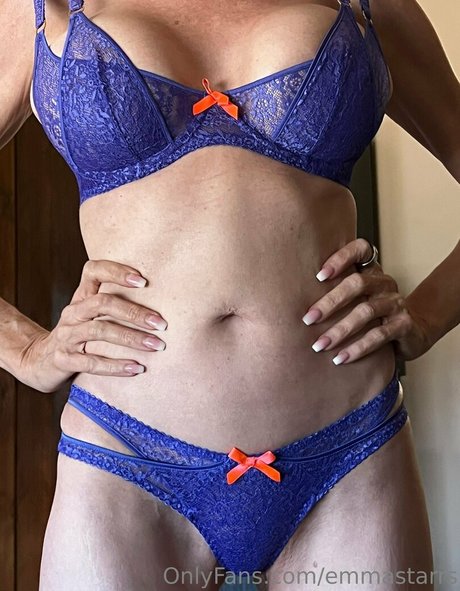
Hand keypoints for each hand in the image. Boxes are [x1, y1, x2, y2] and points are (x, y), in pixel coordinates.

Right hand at [20, 260, 167, 392]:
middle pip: (102, 303)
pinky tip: (136, 368)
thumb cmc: (80, 334)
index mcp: (81, 296)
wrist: (41, 361)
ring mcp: (66, 336)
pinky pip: (91, 362)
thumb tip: (165, 299)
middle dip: (135, 313)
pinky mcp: (64, 359)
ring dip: (131, 338)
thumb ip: (116, 304)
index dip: (117, 271)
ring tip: (156, 346)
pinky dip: (116, 366)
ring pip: (99, 331)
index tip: (143, 281)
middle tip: (161, 324)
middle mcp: (73, 312)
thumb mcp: (92, 315)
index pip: (93, 271)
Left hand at [302, 239, 433, 364]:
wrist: (412, 333)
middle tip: (308, 319)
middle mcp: (385, 283)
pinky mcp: (404, 325)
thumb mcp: (356, 299)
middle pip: (358, 283)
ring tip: (320, 345)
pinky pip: (379, 335)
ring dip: (340, 330)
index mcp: (371, 271)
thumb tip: (290, 299)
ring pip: (366, 311)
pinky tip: (340, 358)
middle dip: (330, 302)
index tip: (318, 275)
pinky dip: (358, 347)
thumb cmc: (373, 314)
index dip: (341, 257)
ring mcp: (396, 303)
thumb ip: (334, 292)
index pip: (361, 249)